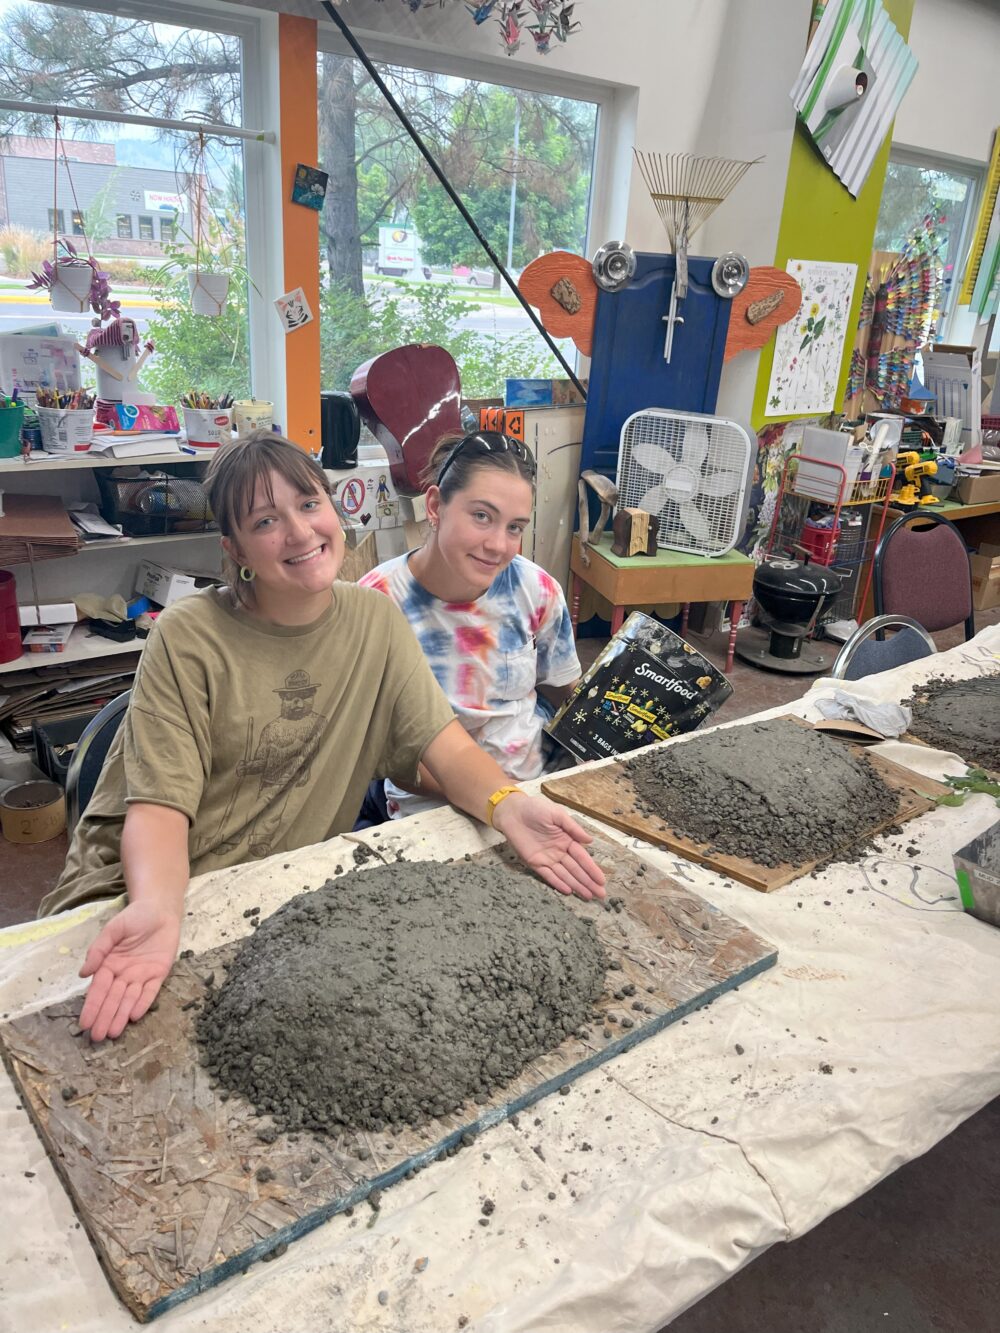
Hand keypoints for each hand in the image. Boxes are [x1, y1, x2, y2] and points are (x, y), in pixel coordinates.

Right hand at [78, 901, 181, 1041]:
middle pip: (113, 999)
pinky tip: (134, 1016)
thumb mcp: (112, 929)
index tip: (84, 1023)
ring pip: (129, 999)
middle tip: (97, 1037)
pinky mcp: (159, 974)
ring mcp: (141, 975)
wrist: (161, 909)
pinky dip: (143, 1002)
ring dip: (121, 1015)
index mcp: (109, 964)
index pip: (99, 989)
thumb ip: (99, 950)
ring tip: (112, 1033)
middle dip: (104, 1017)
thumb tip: (83, 973)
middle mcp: (124, 974)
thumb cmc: (134, 917)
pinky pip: (150, 991)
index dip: (92, 1006)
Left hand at [492, 793, 605, 900]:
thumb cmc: (536, 809)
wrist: (513, 812)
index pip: (583, 857)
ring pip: (565, 875)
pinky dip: (558, 883)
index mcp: (567, 839)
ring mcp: (548, 858)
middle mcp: (560, 851)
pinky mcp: (535, 863)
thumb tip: (590, 841)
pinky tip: (568, 891)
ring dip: (577, 885)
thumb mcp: (557, 814)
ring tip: (588, 896)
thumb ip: (573, 828)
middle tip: (600, 895)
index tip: (602, 880)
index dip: (592, 869)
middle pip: (577, 869)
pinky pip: (548, 875)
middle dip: (588, 882)